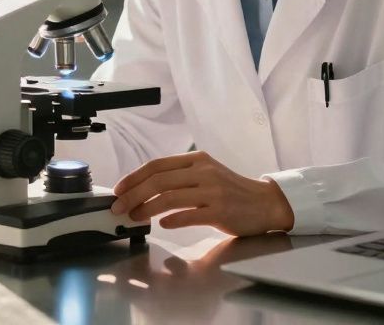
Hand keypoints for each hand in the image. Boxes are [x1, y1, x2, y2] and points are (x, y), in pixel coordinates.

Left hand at [108, 150, 294, 236]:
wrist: (265, 202)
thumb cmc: (231, 190)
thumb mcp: (206, 173)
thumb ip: (180, 177)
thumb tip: (144, 187)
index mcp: (197, 160)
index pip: (157, 165)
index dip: (134, 177)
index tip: (119, 189)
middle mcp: (204, 172)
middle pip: (159, 180)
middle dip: (133, 194)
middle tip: (118, 207)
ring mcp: (213, 191)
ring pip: (170, 197)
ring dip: (146, 208)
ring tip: (134, 217)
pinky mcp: (220, 212)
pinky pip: (189, 215)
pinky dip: (171, 220)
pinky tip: (162, 224)